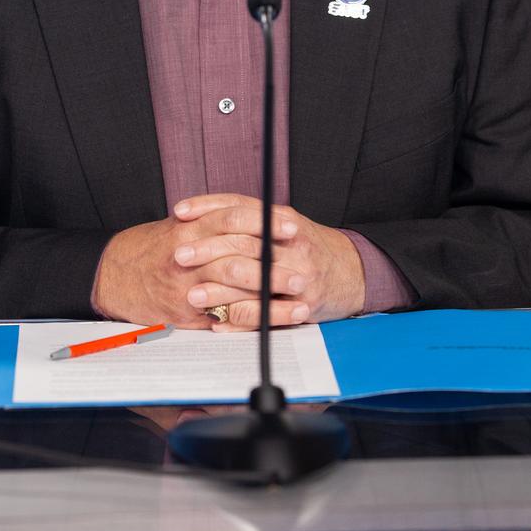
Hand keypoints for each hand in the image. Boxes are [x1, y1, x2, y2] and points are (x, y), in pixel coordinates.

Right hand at [91, 201, 299, 327]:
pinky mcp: (185, 314)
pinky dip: (253, 319)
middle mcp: (188, 255)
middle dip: (276, 263)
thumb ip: (212, 220)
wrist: (112, 274)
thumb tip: (257, 216)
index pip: (234, 218)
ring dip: (272, 295)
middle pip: (240, 255)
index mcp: (189, 228)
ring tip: (300, 296)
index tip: (292, 225)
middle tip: (303, 269)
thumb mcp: (179, 226)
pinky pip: (225, 317)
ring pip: (236, 289)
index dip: (266, 221)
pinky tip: (273, 320)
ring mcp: (186, 285)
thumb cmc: (151, 248)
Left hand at [172, 194, 365, 329]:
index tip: (180, 212)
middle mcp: (291, 244)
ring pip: (252, 281)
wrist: (351, 271)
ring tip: (193, 295)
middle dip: (207, 249)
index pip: (240, 207)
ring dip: (219, 291)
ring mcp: (298, 275)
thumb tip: (203, 215)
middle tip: (178, 255)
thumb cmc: (306, 247)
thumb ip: (250, 218)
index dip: (208, 207)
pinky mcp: (302, 304)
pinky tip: (217, 323)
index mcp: (281, 219)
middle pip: (243, 243)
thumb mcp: (283, 222)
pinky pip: (265, 315)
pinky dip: (239, 320)